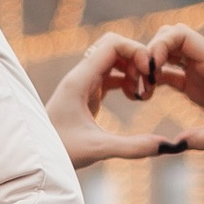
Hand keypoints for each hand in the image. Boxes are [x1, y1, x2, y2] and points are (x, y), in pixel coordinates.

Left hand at [48, 34, 174, 168]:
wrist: (37, 159)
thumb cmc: (59, 153)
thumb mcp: (98, 149)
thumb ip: (132, 147)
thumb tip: (167, 146)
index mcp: (80, 80)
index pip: (112, 44)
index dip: (136, 51)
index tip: (150, 74)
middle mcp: (80, 76)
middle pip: (115, 47)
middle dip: (137, 60)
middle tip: (151, 86)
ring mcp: (83, 84)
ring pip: (114, 61)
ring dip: (133, 71)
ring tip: (145, 95)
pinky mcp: (87, 94)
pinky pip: (111, 76)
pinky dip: (127, 81)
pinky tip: (136, 99)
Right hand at [148, 26, 203, 155]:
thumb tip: (178, 143)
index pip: (182, 34)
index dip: (160, 44)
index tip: (149, 67)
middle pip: (170, 37)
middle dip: (150, 53)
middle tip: (140, 80)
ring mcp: (200, 71)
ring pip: (167, 53)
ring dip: (150, 67)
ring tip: (139, 91)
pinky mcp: (196, 84)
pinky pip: (169, 73)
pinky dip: (154, 79)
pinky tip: (144, 96)